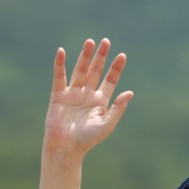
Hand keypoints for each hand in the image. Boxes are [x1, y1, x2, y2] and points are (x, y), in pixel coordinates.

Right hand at [43, 38, 133, 159]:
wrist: (66, 147)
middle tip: (106, 41)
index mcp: (101, 101)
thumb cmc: (88, 139)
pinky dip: (60, 64)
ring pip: (80, 70)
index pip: (110, 80)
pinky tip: (62, 52)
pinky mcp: (58, 95)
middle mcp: (87, 95)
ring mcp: (73, 94)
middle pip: (96, 71)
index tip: (122, 55)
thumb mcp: (107, 124)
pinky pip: (59, 77)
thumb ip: (118, 108)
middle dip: (101, 57)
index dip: (116, 68)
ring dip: (85, 56)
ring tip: (90, 42)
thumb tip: (130, 92)